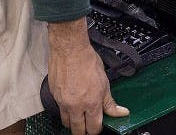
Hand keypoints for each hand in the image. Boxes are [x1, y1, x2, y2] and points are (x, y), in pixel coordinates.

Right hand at [47, 18, 129, 134]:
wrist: (70, 49)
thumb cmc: (87, 61)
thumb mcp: (105, 82)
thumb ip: (110, 102)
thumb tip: (121, 113)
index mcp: (91, 103)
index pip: (94, 128)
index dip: (96, 129)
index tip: (97, 125)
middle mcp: (76, 106)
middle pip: (78, 131)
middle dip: (84, 130)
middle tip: (88, 124)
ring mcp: (63, 102)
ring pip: (67, 123)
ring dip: (73, 122)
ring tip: (79, 115)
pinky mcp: (54, 97)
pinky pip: (59, 110)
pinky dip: (65, 110)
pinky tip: (71, 102)